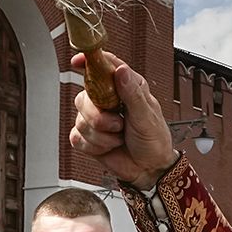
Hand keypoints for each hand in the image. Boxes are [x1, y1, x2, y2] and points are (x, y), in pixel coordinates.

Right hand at [69, 52, 176, 187]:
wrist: (150, 169)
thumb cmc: (154, 140)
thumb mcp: (147, 116)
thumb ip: (133, 93)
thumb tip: (121, 71)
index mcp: (125, 87)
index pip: (103, 67)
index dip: (89, 61)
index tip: (77, 62)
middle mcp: (107, 100)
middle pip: (83, 97)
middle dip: (98, 117)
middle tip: (118, 125)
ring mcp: (95, 119)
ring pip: (80, 121)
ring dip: (102, 136)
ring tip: (119, 138)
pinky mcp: (88, 138)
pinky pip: (77, 138)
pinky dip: (94, 146)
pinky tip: (108, 147)